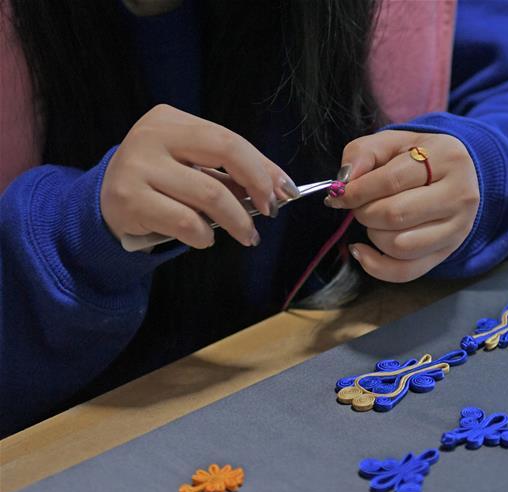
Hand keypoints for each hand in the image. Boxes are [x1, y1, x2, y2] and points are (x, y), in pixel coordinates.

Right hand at [101, 104, 296, 248]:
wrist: (105, 204)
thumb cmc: (161, 183)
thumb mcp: (194, 166)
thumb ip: (232, 170)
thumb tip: (280, 187)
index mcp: (172, 120)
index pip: (231, 139)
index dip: (263, 168)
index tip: (285, 192)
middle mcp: (152, 135)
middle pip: (225, 152)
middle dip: (257, 186)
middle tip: (268, 213)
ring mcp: (137, 166)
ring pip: (209, 193)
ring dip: (237, 221)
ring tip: (246, 235)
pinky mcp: (128, 199)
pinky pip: (184, 221)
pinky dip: (204, 235)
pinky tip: (205, 238)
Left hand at [330, 130, 479, 281]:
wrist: (459, 176)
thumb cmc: (420, 158)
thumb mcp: (393, 142)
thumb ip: (364, 153)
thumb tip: (345, 182)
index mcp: (447, 158)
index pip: (391, 181)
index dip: (357, 192)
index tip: (338, 195)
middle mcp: (459, 195)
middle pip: (396, 215)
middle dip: (364, 213)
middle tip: (358, 206)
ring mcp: (457, 228)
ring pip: (400, 245)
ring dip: (373, 236)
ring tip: (372, 221)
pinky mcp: (448, 252)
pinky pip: (407, 271)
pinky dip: (376, 266)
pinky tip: (363, 251)